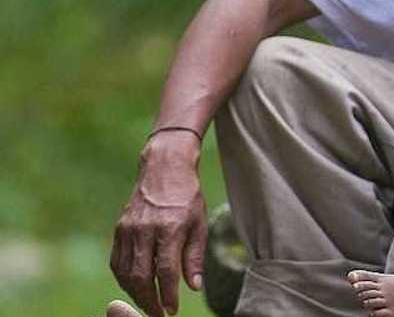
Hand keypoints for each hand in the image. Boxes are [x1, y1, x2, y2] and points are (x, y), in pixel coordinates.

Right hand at [111, 132, 207, 316]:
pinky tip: (135, 286)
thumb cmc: (187, 198)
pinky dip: (124, 279)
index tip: (172, 310)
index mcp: (170, 227)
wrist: (164, 169)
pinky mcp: (119, 229)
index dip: (168, 294)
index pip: (165, 270)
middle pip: (140, 275)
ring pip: (124, 272)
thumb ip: (194, 257)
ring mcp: (128, 229)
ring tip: (148, 304)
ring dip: (134, 293)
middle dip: (148, 300)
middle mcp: (145, 229)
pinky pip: (116, 262)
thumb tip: (194, 287)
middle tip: (158, 314)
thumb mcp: (199, 224)